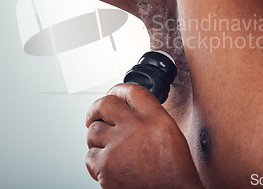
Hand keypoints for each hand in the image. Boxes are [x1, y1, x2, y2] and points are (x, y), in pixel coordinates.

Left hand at [85, 83, 203, 188]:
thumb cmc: (173, 172)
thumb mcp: (171, 134)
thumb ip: (150, 117)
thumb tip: (129, 109)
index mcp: (155, 118)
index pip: (132, 91)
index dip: (119, 89)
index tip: (113, 93)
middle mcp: (135, 127)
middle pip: (105, 104)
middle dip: (96, 109)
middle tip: (94, 115)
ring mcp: (118, 146)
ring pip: (93, 131)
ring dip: (96, 138)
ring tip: (105, 147)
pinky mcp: (106, 166)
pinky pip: (90, 156)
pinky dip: (95, 162)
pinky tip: (107, 165)